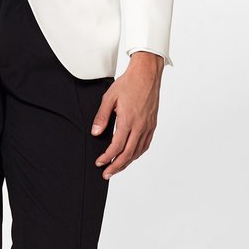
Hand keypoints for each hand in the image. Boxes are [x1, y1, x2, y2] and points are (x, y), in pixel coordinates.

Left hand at [91, 52, 163, 177]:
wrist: (147, 74)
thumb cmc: (128, 83)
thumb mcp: (109, 98)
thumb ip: (102, 117)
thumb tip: (96, 133)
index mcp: (128, 120)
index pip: (116, 146)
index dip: (107, 157)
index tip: (99, 162)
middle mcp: (140, 126)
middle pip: (128, 154)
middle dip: (116, 166)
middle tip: (106, 174)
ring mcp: (148, 126)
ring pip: (138, 151)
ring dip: (127, 162)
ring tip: (117, 167)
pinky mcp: (152, 124)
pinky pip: (145, 144)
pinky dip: (137, 153)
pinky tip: (131, 155)